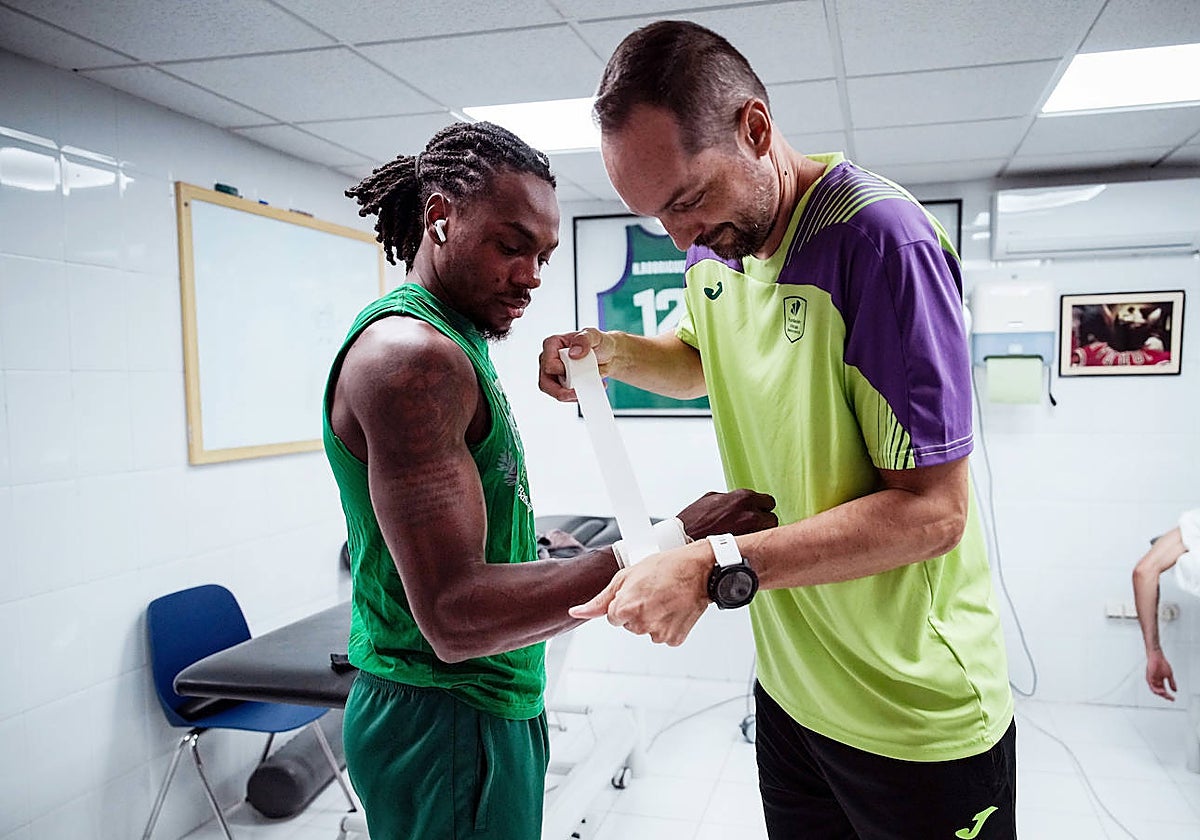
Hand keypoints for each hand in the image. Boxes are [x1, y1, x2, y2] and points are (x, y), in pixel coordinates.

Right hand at [538, 328, 613, 401]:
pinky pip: (563, 396)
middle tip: (577, 392)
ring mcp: (555, 373)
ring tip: (586, 390)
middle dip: (562, 391)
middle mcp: (549, 359)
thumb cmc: (598, 342)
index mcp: (552, 344)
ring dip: (570, 395)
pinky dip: (575, 396)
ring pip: (554, 392)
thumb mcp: (594, 335)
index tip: (576, 370)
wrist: (609, 355)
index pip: (548, 364)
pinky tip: (587, 389)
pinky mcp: (562, 384)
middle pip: (546, 382)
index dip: (561, 371)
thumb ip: (584, 340)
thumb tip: (573, 353)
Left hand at [569, 542, 711, 645]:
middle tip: (653, 593)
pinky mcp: (674, 639)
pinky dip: (668, 625)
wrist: (699, 570)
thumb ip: (599, 601)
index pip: (613, 617)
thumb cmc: (665, 567)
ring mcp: (658, 633)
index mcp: (625, 608)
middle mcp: (641, 624)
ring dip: (652, 619)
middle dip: (637, 611)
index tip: (638, 592)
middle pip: (628, 625)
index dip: (624, 603)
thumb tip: (577, 612)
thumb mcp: (626, 576)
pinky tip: (673, 609)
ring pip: (645, 631)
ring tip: (665, 599)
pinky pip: (663, 637)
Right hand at [677, 488, 776, 538]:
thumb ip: (730, 499)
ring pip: (768, 534)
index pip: (768, 501)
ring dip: (759, 534)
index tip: (757, 512)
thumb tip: (739, 502)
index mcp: (743, 498)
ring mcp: (750, 532)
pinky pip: (757, 546)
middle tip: (751, 526)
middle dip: (763, 522)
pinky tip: (741, 546)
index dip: (762, 508)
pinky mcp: (746, 547)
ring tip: (745, 537)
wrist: (683, 539)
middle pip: (772, 518)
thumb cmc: (693, 520)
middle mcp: (750, 513)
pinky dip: (752, 546)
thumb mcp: (711, 498)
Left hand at [1145, 650, 1175, 699]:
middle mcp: (1155, 681)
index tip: (1173, 699)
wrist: (1156, 656)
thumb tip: (1175, 690)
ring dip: (1161, 694)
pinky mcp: (1149, 677)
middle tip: (1171, 698)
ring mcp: (1151, 680)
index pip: (1163, 691)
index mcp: (1159, 681)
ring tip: (1166, 696)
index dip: (1168, 696)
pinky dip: (1156, 689)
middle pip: (1159, 692)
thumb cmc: (1162, 664)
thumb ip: (1171, 683)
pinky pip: (1151, 685)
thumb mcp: (1169, 675)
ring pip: (1155, 690)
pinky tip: (1161, 691)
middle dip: (1165, 696)